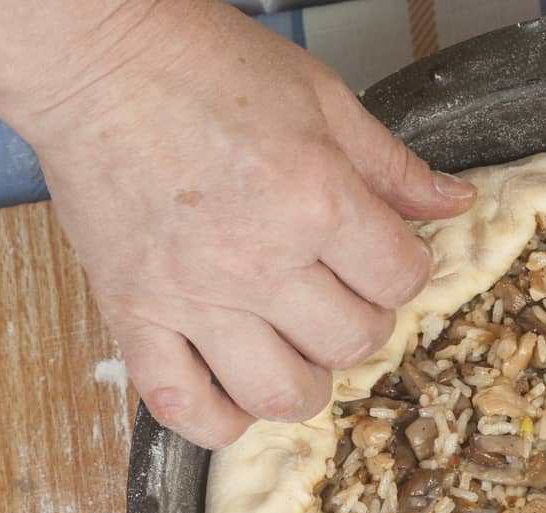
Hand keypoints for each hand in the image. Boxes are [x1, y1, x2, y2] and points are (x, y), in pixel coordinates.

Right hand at [16, 2, 473, 446]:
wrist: (91, 58)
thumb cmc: (199, 65)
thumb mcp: (321, 97)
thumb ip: (391, 165)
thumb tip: (455, 204)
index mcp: (314, 201)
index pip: (401, 281)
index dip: (404, 272)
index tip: (382, 259)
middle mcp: (258, 261)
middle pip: (351, 343)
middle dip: (361, 324)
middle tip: (340, 296)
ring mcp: (194, 296)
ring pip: (282, 395)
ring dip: (305, 381)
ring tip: (294, 347)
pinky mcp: (134, 314)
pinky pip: (183, 407)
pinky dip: (216, 419)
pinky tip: (232, 392)